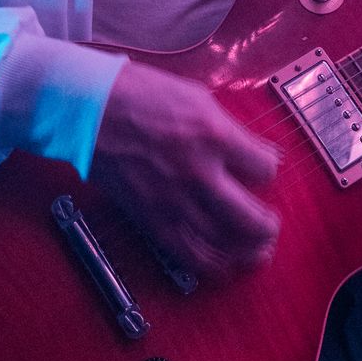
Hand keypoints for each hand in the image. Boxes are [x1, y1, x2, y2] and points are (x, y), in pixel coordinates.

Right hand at [91, 62, 279, 281]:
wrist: (90, 110)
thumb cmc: (140, 94)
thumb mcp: (197, 97)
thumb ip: (230, 128)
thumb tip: (257, 149)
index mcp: (214, 135)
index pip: (264, 169)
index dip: (269, 169)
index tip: (263, 169)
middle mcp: (198, 172)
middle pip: (251, 218)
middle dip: (267, 226)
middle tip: (271, 225)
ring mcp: (174, 200)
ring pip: (224, 243)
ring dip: (247, 251)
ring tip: (257, 250)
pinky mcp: (151, 217)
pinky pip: (188, 254)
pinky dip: (211, 266)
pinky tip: (223, 266)